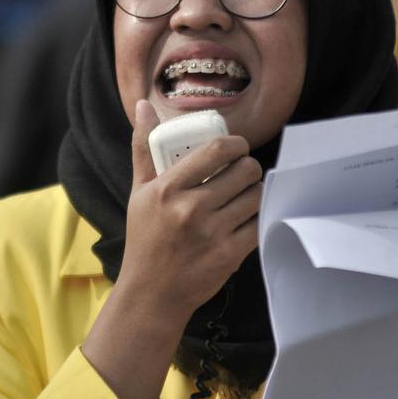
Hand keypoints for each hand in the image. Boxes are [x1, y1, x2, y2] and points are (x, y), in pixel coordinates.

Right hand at [119, 100, 262, 318]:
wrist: (152, 293)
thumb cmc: (144, 238)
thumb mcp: (138, 191)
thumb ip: (143, 147)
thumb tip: (143, 105)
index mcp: (167, 189)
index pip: (216, 150)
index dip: (236, 143)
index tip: (236, 147)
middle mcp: (191, 209)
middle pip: (244, 170)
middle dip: (248, 166)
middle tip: (242, 170)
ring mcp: (213, 233)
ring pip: (257, 195)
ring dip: (255, 190)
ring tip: (245, 193)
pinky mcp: (230, 255)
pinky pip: (259, 223)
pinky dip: (258, 216)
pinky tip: (248, 215)